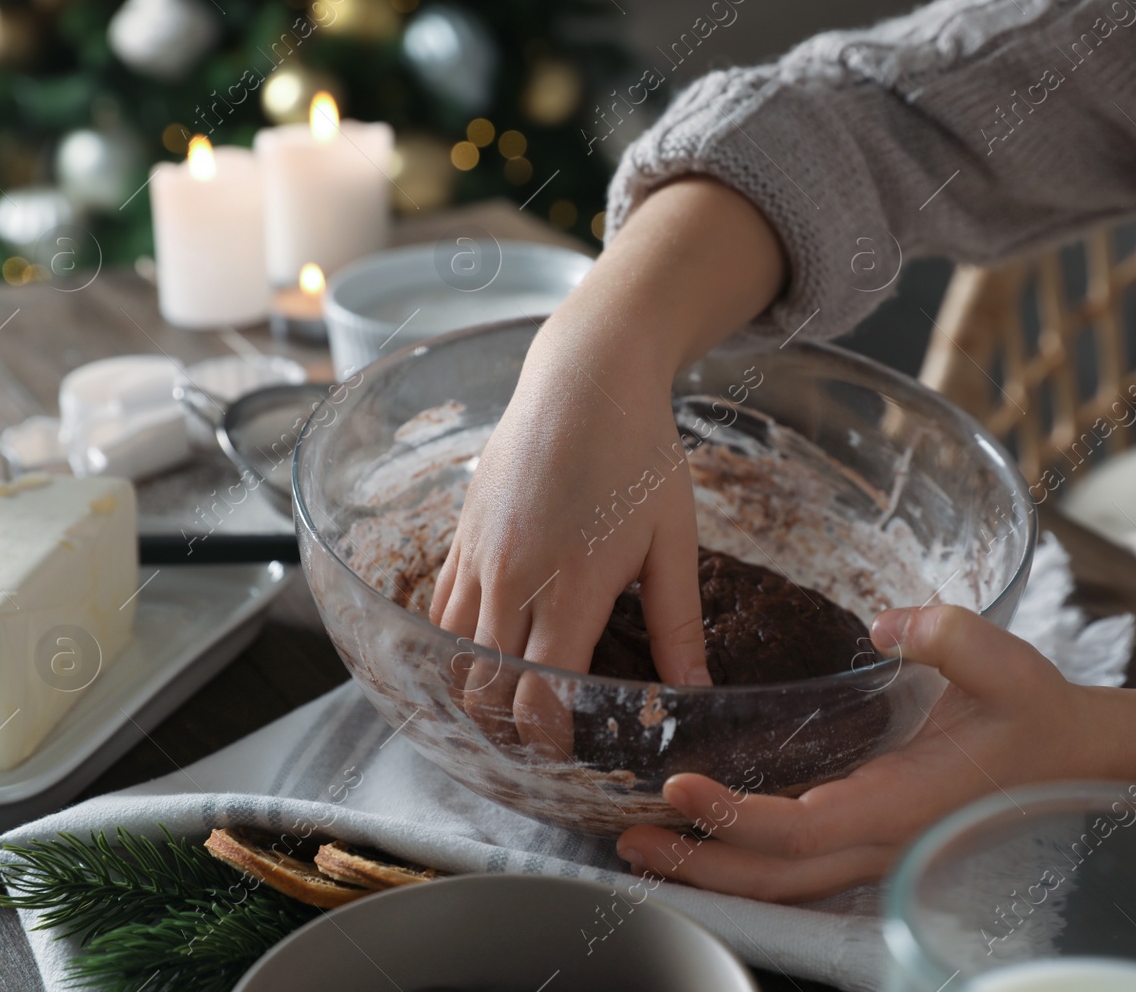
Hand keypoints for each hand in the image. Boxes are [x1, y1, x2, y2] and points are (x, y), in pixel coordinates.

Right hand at [429, 178, 786, 746]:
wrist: (585, 378)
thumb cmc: (639, 454)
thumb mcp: (674, 541)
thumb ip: (679, 626)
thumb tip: (695, 693)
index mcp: (571, 586)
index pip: (540, 695)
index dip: (548, 740)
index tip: (569, 757)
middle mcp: (512, 578)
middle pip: (486, 688)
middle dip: (508, 730)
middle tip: (540, 746)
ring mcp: (478, 557)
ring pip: (453, 655)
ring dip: (476, 693)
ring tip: (511, 711)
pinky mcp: (461, 537)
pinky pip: (440, 611)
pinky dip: (454, 646)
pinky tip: (484, 657)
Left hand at [614, 605, 1122, 902]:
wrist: (1081, 761)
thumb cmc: (1039, 715)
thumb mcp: (1007, 663)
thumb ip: (948, 635)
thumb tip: (885, 624)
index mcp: (903, 804)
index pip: (801, 829)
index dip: (734, 818)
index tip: (679, 788)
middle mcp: (883, 840)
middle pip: (775, 876)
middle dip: (698, 863)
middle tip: (627, 835)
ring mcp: (878, 848)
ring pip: (784, 881)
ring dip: (713, 868)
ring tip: (646, 841)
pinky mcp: (875, 838)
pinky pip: (802, 864)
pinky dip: (746, 857)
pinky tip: (709, 833)